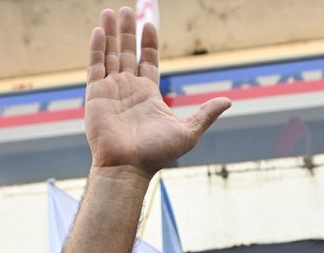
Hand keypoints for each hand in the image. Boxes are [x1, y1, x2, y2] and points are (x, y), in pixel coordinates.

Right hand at [84, 7, 229, 175]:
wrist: (129, 166)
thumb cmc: (156, 154)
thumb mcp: (188, 131)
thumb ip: (205, 113)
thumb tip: (228, 101)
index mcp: (149, 95)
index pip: (148, 61)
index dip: (149, 43)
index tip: (149, 24)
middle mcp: (129, 90)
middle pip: (128, 53)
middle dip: (127, 32)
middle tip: (127, 10)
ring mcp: (111, 91)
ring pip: (111, 55)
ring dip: (111, 33)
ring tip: (112, 11)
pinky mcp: (95, 95)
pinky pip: (96, 66)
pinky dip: (97, 47)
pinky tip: (99, 29)